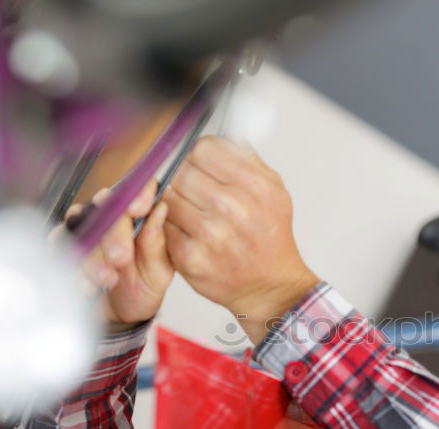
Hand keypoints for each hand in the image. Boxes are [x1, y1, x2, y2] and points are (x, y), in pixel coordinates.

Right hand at [59, 182, 172, 328]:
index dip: (137, 193)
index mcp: (140, 217)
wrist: (120, 314)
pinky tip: (87, 284)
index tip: (139, 208)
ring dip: (93, 254)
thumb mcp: (159, 269)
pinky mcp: (65, 244)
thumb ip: (157, 241)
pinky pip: (60, 244)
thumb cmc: (143, 286)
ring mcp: (86, 228)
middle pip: (106, 206)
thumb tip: (161, 208)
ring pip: (81, 224)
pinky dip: (74, 267)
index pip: (138, 191)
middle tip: (121, 257)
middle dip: (114, 233)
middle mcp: (111, 217)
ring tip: (107, 279)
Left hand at [162, 136, 318, 343]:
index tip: (201, 166)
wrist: (270, 285)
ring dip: (176, 202)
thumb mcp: (274, 189)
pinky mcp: (191, 258)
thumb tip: (222, 134)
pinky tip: (190, 232)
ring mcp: (210, 235)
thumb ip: (247, 158)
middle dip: (185, 179)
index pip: (204, 149)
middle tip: (196, 192)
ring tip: (194, 212)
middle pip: (182, 171)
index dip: (198, 155)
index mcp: (256, 186)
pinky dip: (172, 227)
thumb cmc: (269, 236)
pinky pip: (164, 227)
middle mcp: (234, 209)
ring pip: (168, 198)